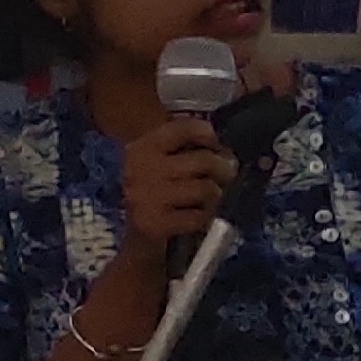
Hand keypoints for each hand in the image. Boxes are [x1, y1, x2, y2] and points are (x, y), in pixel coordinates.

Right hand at [122, 115, 232, 243]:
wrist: (134, 233)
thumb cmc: (159, 190)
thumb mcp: (167, 162)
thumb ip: (192, 149)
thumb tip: (227, 153)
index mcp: (144, 147)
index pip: (185, 128)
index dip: (207, 134)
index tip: (213, 144)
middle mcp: (141, 168)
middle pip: (205, 161)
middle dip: (223, 169)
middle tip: (224, 175)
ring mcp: (145, 197)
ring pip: (206, 189)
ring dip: (214, 196)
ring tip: (206, 198)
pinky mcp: (153, 223)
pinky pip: (199, 216)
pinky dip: (204, 217)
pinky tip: (195, 216)